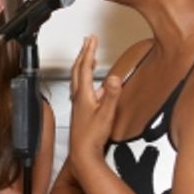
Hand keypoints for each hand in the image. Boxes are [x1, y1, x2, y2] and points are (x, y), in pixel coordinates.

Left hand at [69, 35, 121, 164]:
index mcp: (83, 95)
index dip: (89, 51)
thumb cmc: (92, 138)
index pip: (85, 68)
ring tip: (89, 56)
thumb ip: (112, 96)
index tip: (92, 38)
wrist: (82, 155)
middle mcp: (78, 98)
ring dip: (84, 65)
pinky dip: (87, 81)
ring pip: (78, 79)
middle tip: (88, 41)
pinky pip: (82, 90)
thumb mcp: (107, 114)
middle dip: (84, 53)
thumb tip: (115, 79)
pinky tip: (96, 86)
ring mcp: (78, 104)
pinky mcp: (81, 111)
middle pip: (78, 70)